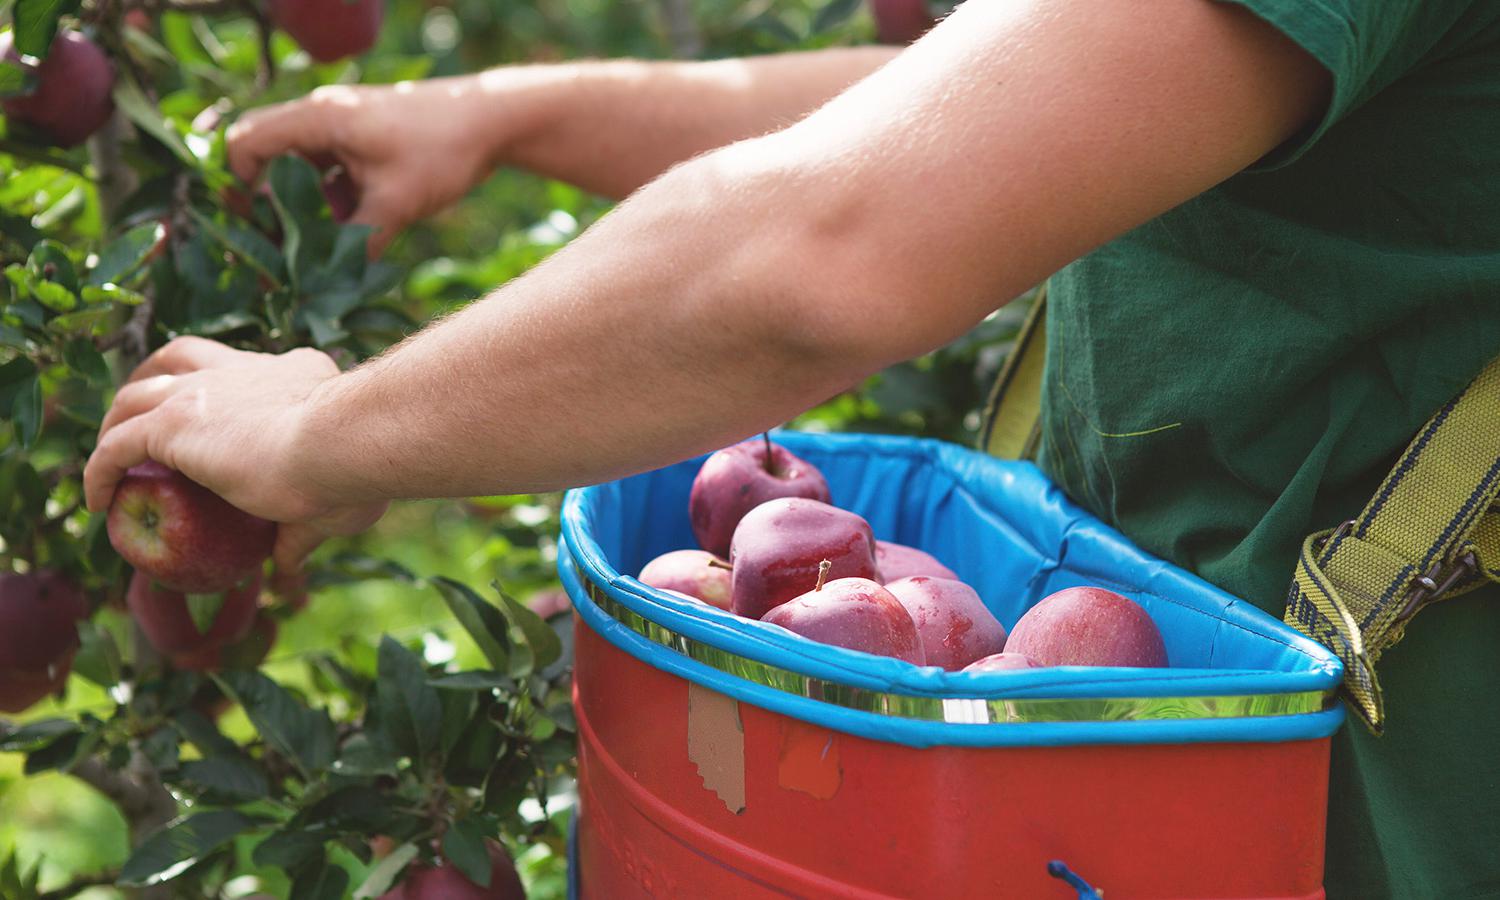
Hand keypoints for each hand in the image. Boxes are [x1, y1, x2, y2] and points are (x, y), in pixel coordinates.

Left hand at [84, 337, 387, 570]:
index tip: (223, 426)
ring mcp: (205, 390)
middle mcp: (246, 370)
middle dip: (158, 379)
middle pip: (185, 358)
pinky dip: (100, 469)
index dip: (230, 392)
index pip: (252, 372)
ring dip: (118, 420)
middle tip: (146, 418)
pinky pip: (117, 445)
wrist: (341, 445)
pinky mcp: (173, 422)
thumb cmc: (356, 471)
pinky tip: (96, 500)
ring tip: (109, 453)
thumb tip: (288, 570)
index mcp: (295, 375)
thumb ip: (302, 534)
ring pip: (140, 392)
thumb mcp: (335, 504)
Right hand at [226, 79, 500, 254]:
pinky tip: (349, 233)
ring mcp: (342, 129)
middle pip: (267, 158)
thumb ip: (356, 244)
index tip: (253, 229)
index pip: (246, 145)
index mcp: (317, 119)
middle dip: (268, 203)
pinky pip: (329, 173)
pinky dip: (331, 202)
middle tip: (278, 246)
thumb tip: (325, 286)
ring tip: (314, 247)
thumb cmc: (443, 151)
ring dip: (303, 207)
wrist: (493, 121)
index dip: (239, 188)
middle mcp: (322, 117)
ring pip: (300, 170)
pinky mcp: (363, 143)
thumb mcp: (396, 205)